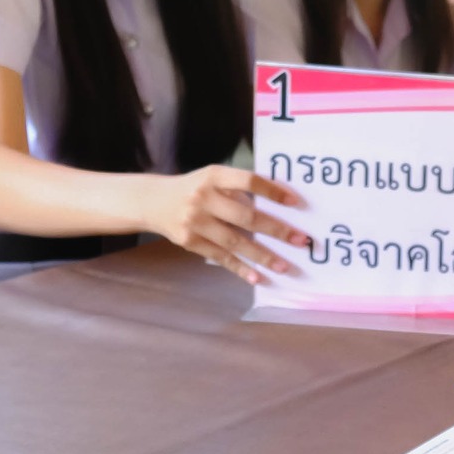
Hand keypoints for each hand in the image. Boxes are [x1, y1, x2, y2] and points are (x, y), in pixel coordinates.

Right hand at [148, 165, 309, 284]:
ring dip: (263, 256)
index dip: (273, 192)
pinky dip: (240, 268)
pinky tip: (257, 277)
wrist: (153, 201)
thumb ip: (240, 188)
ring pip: (235, 242)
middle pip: (246, 216)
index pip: (248, 181)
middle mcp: (203, 198)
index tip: (296, 203)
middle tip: (301, 241)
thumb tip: (281, 205)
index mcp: (214, 176)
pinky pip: (220, 257)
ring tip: (285, 266)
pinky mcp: (189, 241)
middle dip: (276, 230)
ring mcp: (195, 221)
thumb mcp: (214, 178)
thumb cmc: (195, 188)